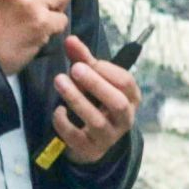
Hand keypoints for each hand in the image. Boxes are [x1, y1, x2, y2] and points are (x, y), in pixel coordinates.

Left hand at [51, 35, 139, 164]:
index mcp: (130, 98)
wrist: (91, 142)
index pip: (126, 82)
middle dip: (96, 84)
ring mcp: (108, 136)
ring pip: (97, 121)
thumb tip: (69, 39)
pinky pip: (77, 137)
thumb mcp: (93, 80)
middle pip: (117, 102)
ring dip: (76, 99)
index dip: (107, 70)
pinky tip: (57, 109)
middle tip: (75, 68)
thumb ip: (83, 59)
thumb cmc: (95, 103)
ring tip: (59, 81)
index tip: (88, 62)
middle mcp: (124, 119)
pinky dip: (65, 123)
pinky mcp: (90, 149)